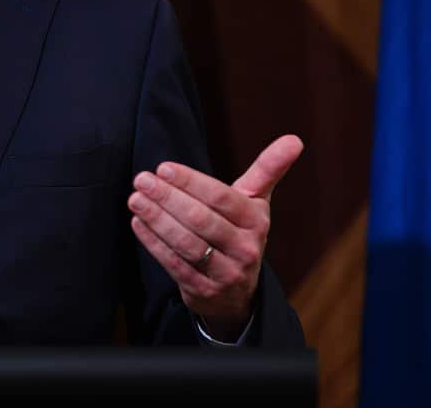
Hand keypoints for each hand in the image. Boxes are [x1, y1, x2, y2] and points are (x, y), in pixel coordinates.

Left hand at [127, 134, 303, 340]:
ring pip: (186, 243)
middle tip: (141, 180)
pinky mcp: (204, 291)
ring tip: (135, 199)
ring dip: (156, 219)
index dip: (191, 182)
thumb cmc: (240, 232)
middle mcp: (246, 248)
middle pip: (201, 220)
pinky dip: (153, 243)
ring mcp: (226, 273)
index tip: (163, 167)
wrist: (237, 292)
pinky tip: (138, 224)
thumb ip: (268, 169)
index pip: (221, 198)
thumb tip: (295, 139)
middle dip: (167, 198)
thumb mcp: (255, 202)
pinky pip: (175, 265)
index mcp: (256, 221)